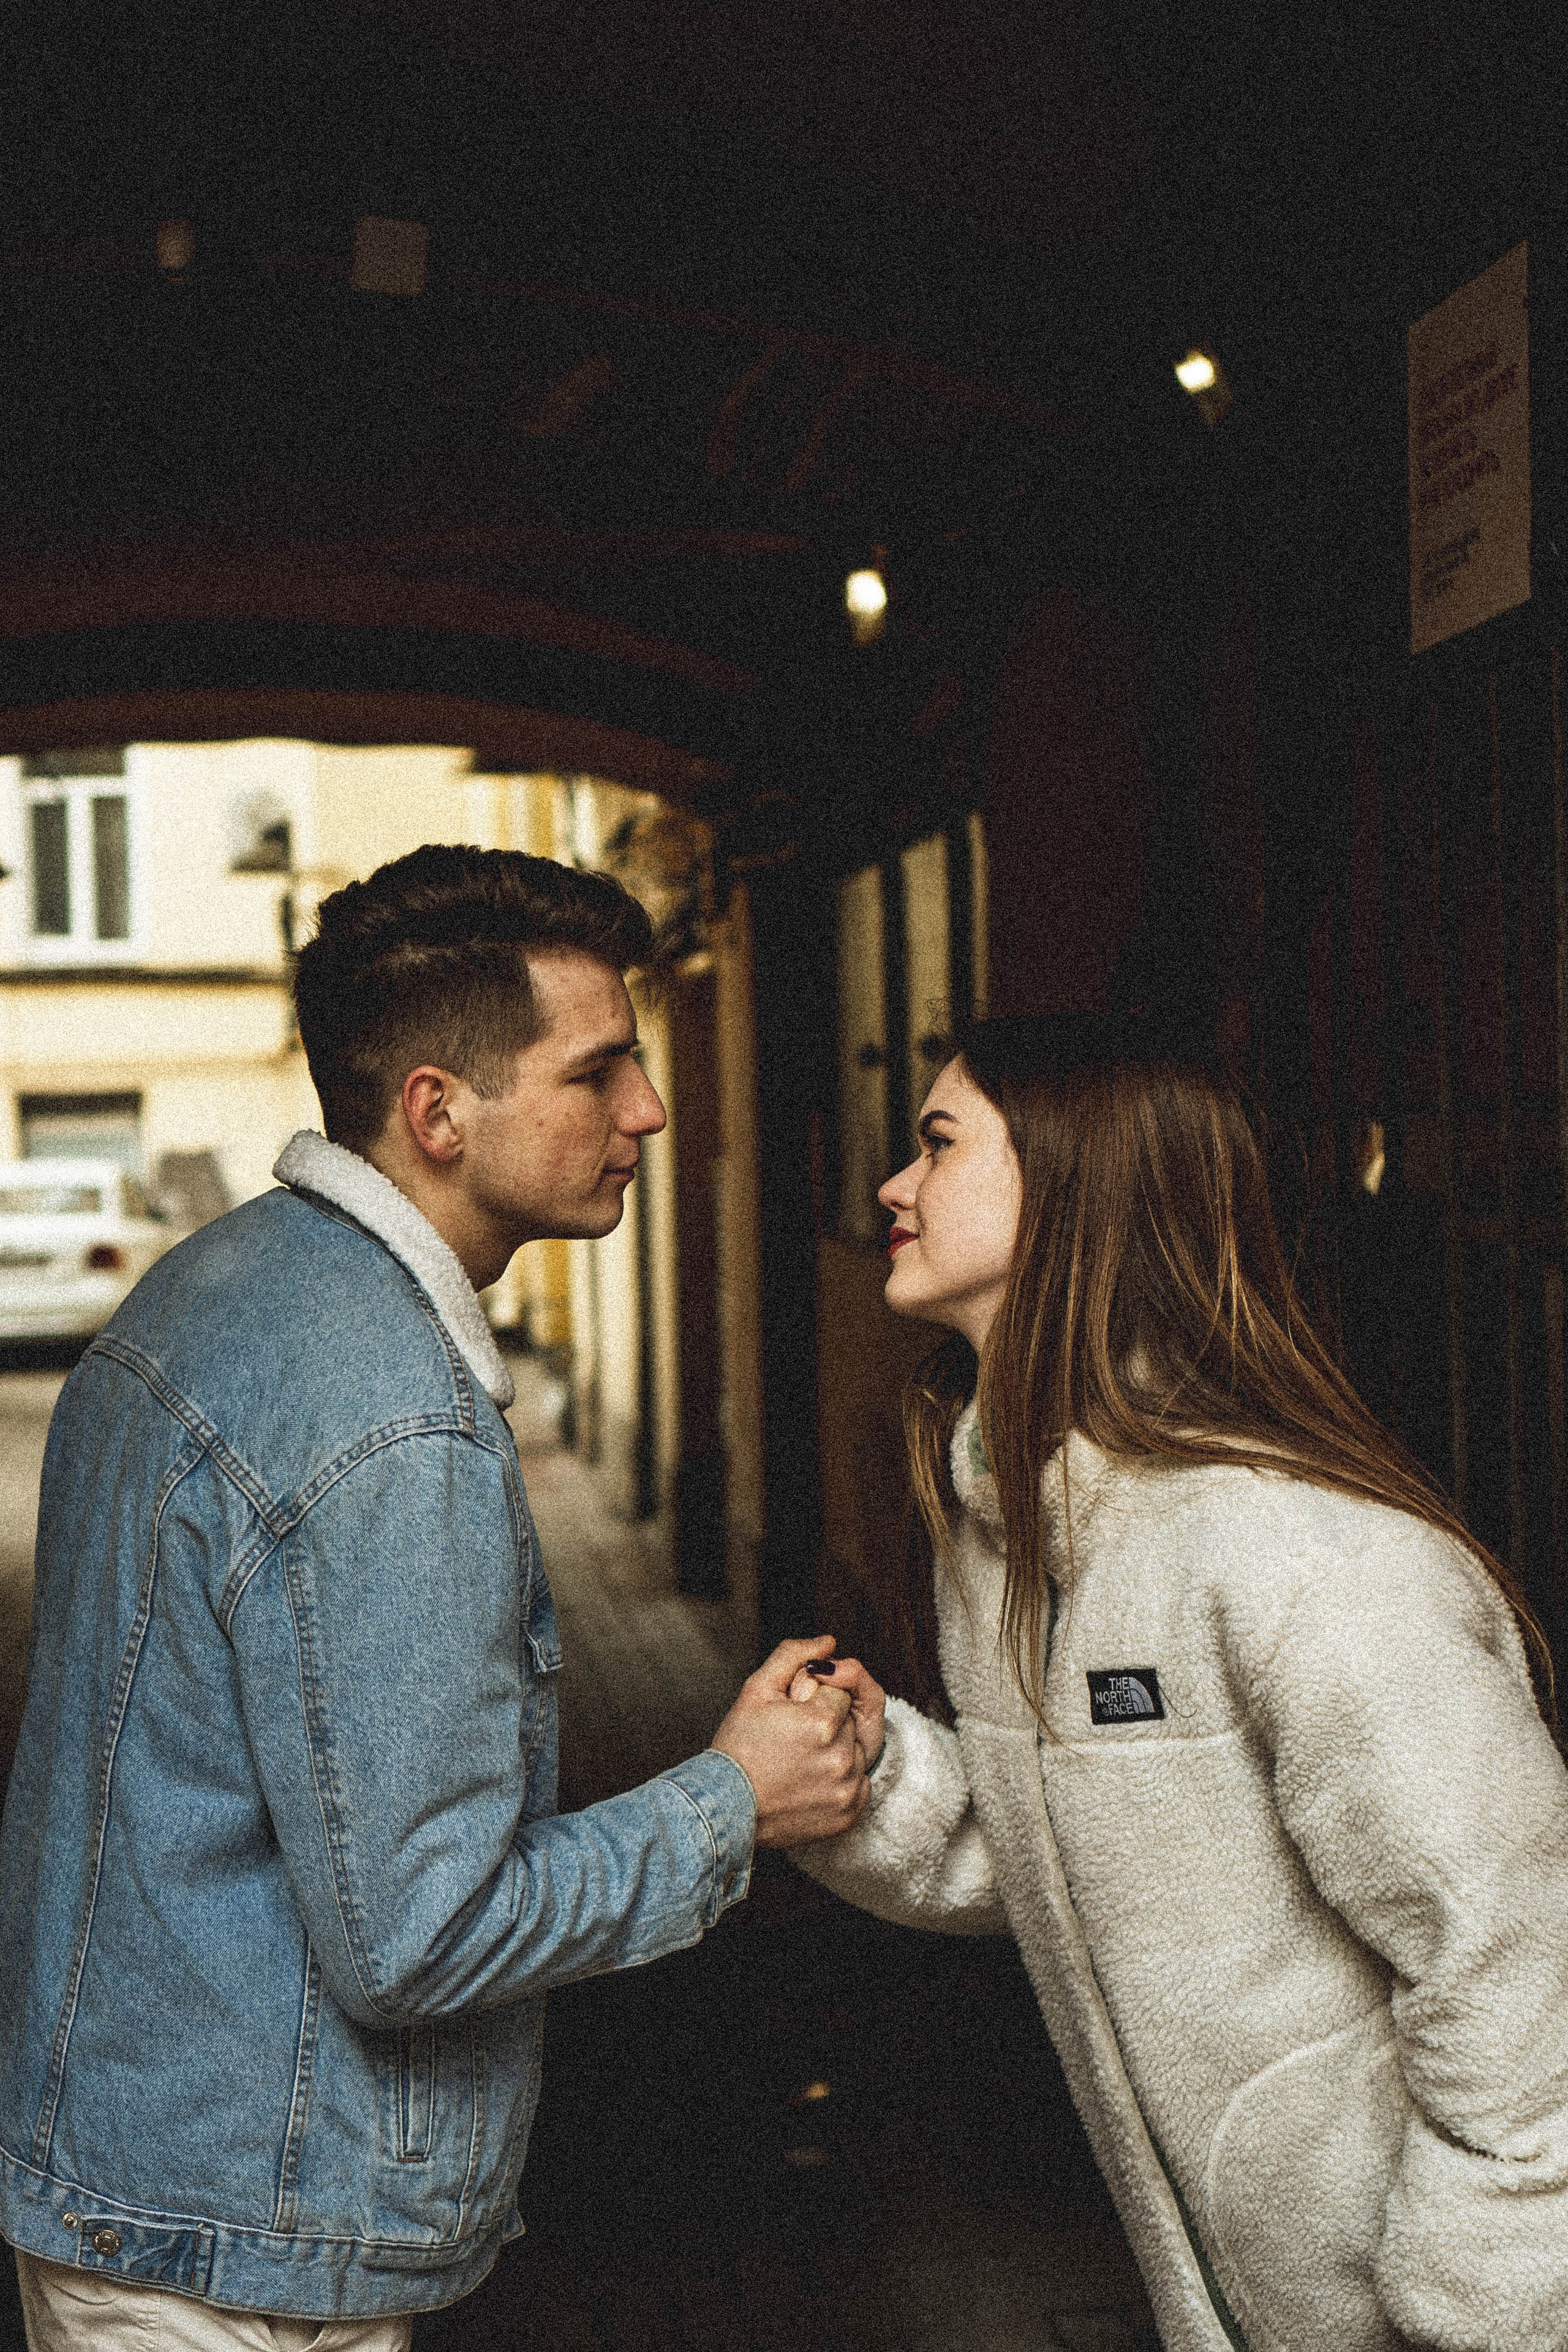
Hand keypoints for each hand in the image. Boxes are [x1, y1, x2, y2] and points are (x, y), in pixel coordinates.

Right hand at [712, 1637, 868, 1846]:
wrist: (725, 1808)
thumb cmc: (738, 1747)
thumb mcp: (757, 1689)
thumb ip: (794, 1655)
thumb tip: (829, 1642)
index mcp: (822, 1723)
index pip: (839, 1693)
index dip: (813, 1702)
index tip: (791, 1719)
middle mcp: (841, 1758)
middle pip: (848, 1723)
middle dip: (826, 1726)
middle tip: (791, 1743)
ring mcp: (846, 1790)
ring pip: (855, 1753)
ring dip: (835, 1753)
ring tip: (798, 1764)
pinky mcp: (848, 1815)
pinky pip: (859, 1785)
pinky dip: (840, 1782)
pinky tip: (809, 1784)